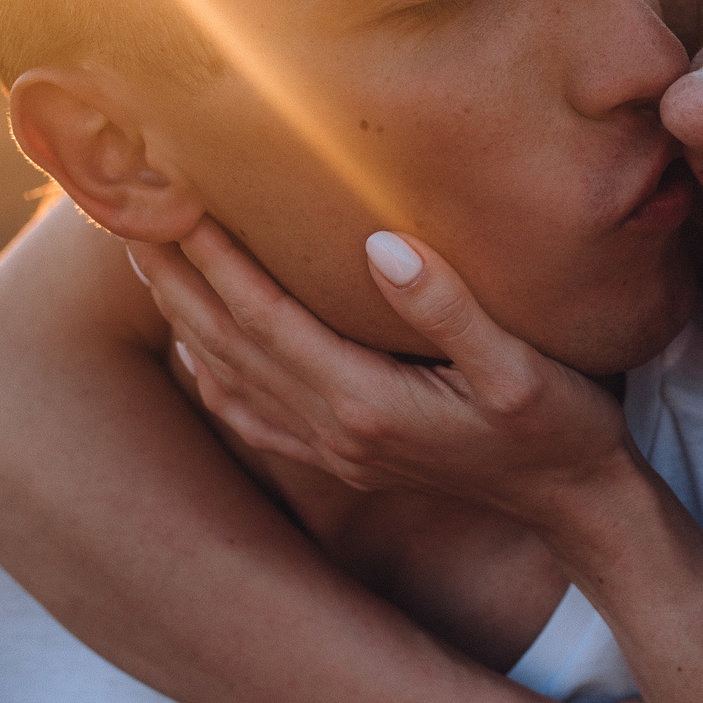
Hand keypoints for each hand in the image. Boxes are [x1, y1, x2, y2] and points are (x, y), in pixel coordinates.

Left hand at [131, 221, 633, 522]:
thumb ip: (448, 307)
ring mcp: (338, 449)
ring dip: (184, 316)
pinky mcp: (350, 457)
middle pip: (228, 344)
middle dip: (174, 275)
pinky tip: (197, 352)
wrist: (577, 505)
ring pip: (232, 377)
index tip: (171, 197)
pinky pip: (257, 419)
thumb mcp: (520, 365)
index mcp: (367, 400)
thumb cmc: (561, 427)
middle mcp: (336, 429)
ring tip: (147, 258)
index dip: (212, 256)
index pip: (264, 316)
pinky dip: (215, 379)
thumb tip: (380, 246)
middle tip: (125, 209)